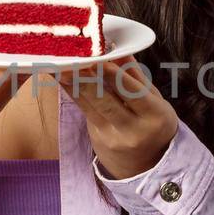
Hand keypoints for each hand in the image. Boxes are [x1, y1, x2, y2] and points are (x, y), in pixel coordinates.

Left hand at [60, 54, 179, 179]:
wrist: (147, 165)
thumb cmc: (152, 122)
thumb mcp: (154, 100)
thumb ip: (135, 76)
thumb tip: (119, 49)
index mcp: (155, 115)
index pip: (133, 92)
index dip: (115, 76)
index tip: (99, 60)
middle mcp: (133, 130)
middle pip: (106, 101)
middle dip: (87, 79)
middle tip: (71, 61)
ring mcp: (113, 137)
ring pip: (90, 106)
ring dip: (73, 84)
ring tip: (58, 66)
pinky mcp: (97, 139)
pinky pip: (84, 111)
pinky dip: (73, 92)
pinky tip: (61, 78)